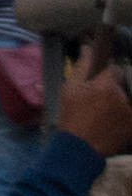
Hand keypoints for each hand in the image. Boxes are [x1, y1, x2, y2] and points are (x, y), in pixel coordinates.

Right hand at [57, 38, 131, 158]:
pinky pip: (129, 115)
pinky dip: (123, 118)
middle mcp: (122, 96)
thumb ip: (82, 66)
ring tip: (104, 117)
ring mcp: (130, 112)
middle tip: (98, 104)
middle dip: (113, 91)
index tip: (98, 85)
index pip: (115, 70)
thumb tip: (88, 48)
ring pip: (127, 101)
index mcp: (106, 85)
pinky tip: (110, 125)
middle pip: (122, 86)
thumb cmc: (71, 116)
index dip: (106, 76)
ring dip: (119, 105)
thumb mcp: (70, 89)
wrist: (79, 147)